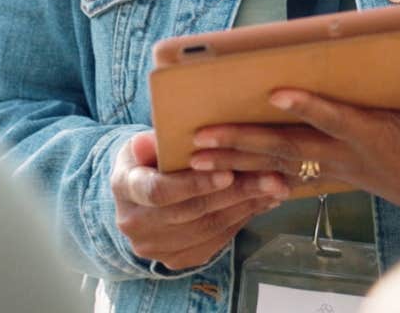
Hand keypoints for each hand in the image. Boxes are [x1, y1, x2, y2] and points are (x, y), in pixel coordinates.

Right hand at [111, 130, 288, 270]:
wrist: (140, 195)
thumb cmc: (148, 159)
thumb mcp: (144, 142)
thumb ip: (152, 142)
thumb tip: (154, 140)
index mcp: (124, 188)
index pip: (159, 191)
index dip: (194, 184)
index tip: (228, 174)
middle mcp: (135, 224)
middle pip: (191, 212)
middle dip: (235, 194)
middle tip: (271, 178)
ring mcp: (154, 247)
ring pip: (208, 229)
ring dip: (246, 207)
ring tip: (275, 187)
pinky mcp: (175, 259)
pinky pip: (215, 241)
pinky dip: (242, 221)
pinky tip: (262, 203)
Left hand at [188, 75, 399, 224]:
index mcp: (378, 139)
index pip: (336, 120)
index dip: (308, 106)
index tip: (275, 92)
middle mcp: (352, 157)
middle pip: (290, 149)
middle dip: (245, 143)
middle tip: (203, 139)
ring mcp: (343, 169)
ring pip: (282, 165)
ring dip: (240, 160)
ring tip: (199, 156)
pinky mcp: (341, 176)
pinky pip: (292, 177)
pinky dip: (260, 175)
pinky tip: (232, 176)